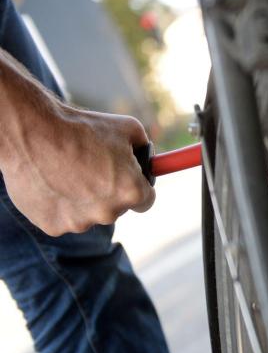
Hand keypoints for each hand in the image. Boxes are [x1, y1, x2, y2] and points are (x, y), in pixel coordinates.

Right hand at [1, 104, 155, 235]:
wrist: (33, 132)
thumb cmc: (83, 127)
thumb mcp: (128, 128)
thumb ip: (145, 148)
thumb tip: (149, 158)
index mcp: (131, 192)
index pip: (146, 200)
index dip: (138, 187)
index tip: (129, 179)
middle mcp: (108, 213)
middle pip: (116, 208)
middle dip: (109, 191)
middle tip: (91, 168)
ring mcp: (79, 223)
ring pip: (89, 214)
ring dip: (83, 199)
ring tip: (66, 171)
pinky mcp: (53, 226)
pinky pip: (64, 217)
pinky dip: (60, 204)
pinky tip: (51, 182)